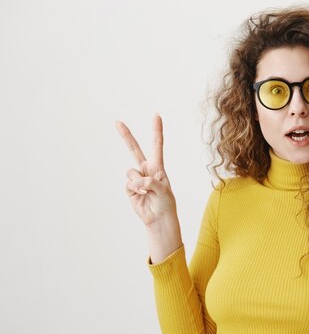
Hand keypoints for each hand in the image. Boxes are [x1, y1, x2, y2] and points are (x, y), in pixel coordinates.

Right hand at [115, 113, 177, 227]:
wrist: (159, 218)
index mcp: (158, 166)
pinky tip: (142, 194)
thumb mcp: (164, 190)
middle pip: (134, 149)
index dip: (156, 130)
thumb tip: (138, 179)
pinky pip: (128, 183)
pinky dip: (135, 189)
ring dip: (139, 182)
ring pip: (131, 172)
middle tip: (117, 122)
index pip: (157, 145)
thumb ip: (151, 181)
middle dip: (126, 136)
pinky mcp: (129, 188)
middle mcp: (146, 169)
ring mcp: (136, 178)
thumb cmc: (166, 203)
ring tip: (147, 191)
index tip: (156, 115)